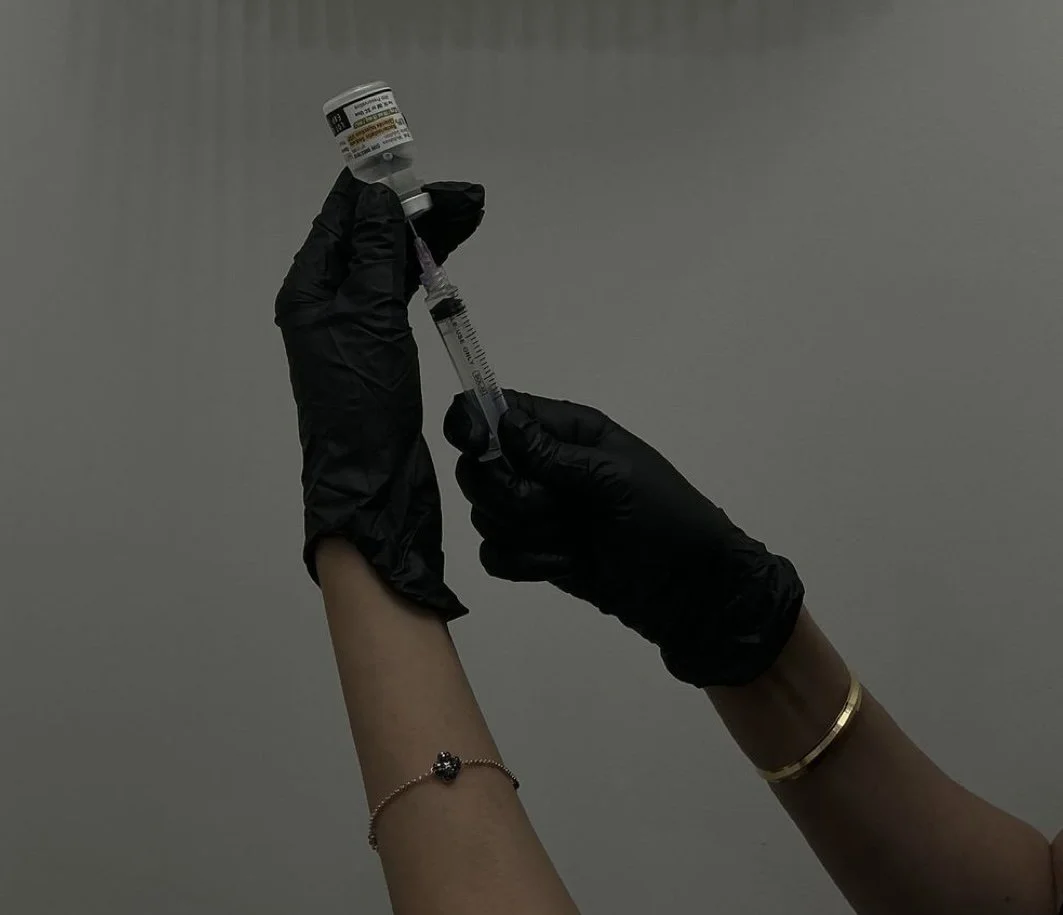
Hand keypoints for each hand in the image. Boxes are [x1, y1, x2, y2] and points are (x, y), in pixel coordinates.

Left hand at [275, 171, 484, 619]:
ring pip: (390, 263)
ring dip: (427, 237)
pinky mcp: (379, 347)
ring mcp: (353, 325)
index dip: (378, 186)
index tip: (418, 164)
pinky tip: (448, 254)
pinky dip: (425, 270)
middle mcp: (326, 301)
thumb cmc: (362, 404)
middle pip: (370, 236)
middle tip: (469, 198)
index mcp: (309, 289)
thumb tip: (378, 196)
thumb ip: (373, 254)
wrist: (373, 482)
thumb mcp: (367, 320)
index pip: (341, 218)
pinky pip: (399, 292)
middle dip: (415, 211)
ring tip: (472, 215)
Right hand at [443, 391, 804, 684]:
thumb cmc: (667, 521)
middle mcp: (546, 466)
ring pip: (484, 513)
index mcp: (570, 431)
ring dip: (527, 532)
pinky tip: (566, 563)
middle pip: (479, 466)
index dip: (475, 423)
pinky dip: (526, 562)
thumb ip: (556, 454)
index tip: (476, 446)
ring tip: (573, 539)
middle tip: (552, 507)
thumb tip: (502, 423)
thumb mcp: (618, 479)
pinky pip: (494, 554)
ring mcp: (537, 512)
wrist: (691, 593)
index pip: (500, 409)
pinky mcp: (533, 553)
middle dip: (510, 493)